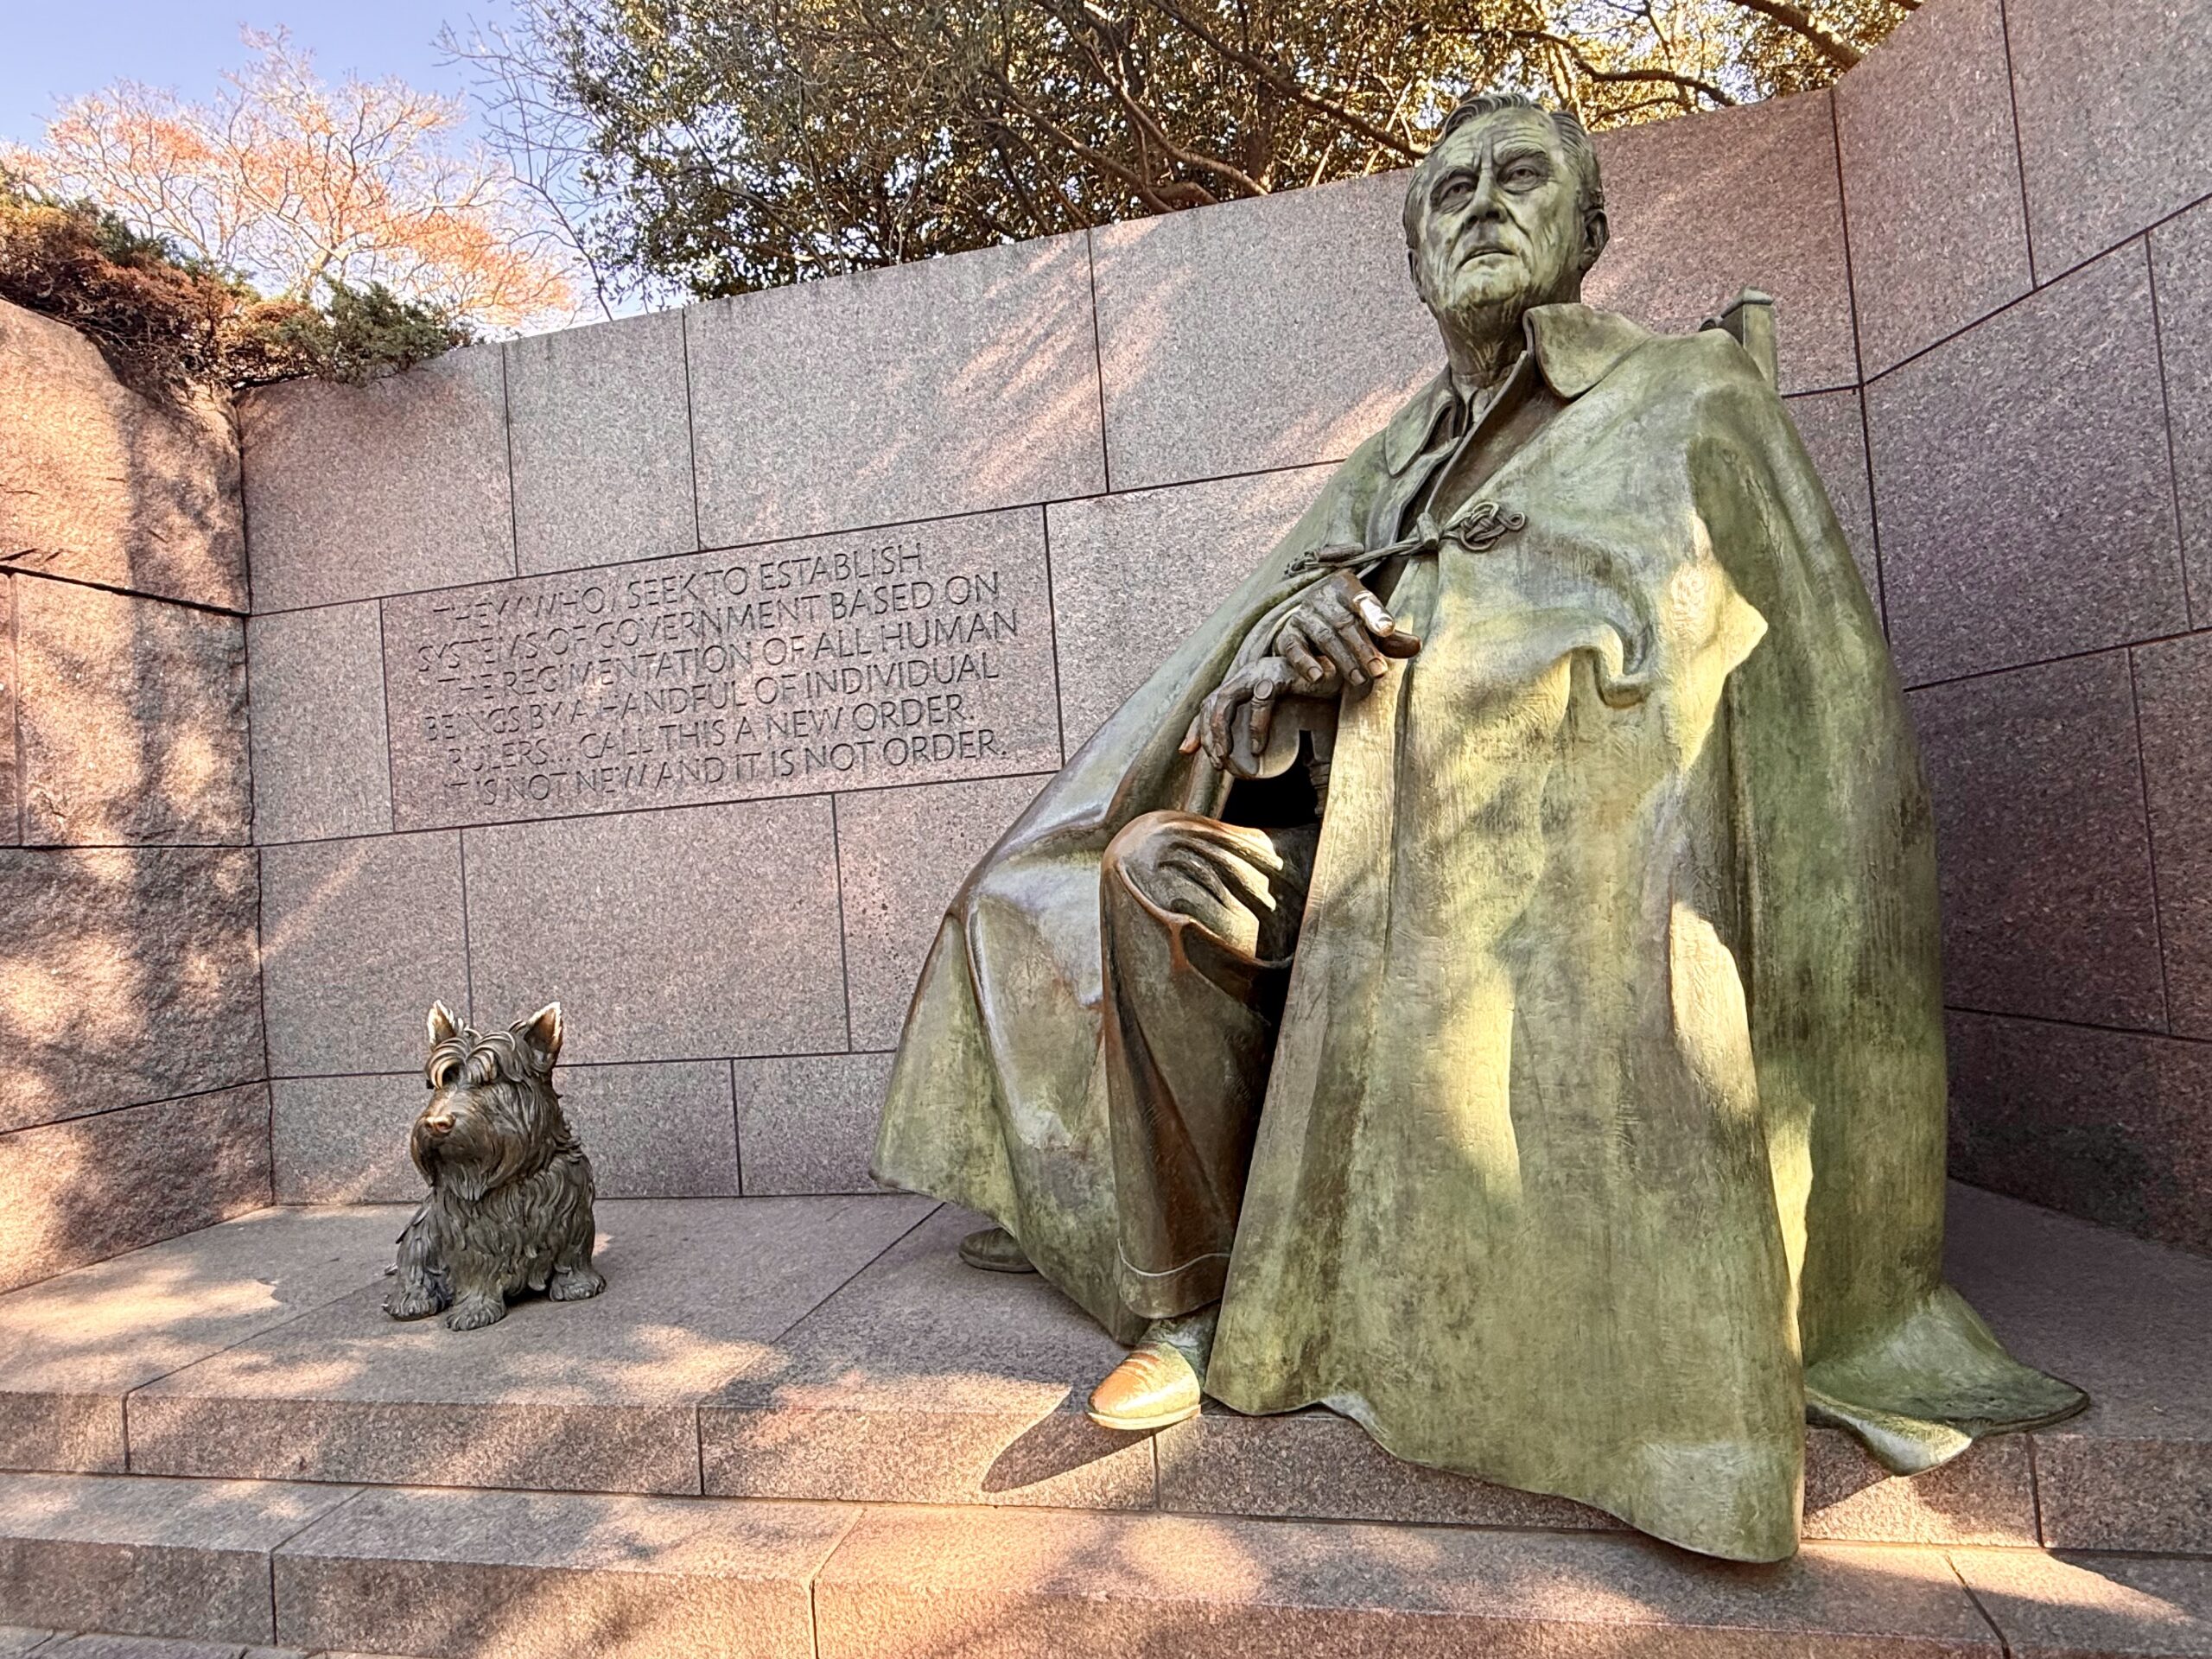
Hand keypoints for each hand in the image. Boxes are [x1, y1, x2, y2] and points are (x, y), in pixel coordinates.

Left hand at [1180, 657, 1305, 777]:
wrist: (1340, 680)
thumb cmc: (1312, 700)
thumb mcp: (1283, 718)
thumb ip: (1268, 734)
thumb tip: (1262, 764)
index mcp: (1242, 682)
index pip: (1209, 703)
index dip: (1195, 727)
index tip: (1187, 751)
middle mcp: (1246, 674)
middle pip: (1211, 703)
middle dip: (1207, 736)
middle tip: (1216, 762)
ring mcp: (1260, 672)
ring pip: (1225, 701)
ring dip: (1221, 732)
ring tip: (1226, 757)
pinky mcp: (1279, 674)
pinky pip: (1260, 701)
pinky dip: (1256, 727)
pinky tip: (1257, 748)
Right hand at [1274, 571, 1419, 691]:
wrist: (1310, 619)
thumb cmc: (1348, 622)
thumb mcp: (1371, 627)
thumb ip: (1392, 638)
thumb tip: (1416, 646)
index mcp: (1346, 587)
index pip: (1362, 599)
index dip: (1375, 614)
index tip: (1388, 630)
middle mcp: (1321, 597)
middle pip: (1344, 623)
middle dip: (1363, 649)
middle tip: (1379, 672)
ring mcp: (1302, 615)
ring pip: (1323, 636)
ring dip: (1342, 660)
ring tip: (1359, 680)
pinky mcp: (1288, 635)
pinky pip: (1294, 647)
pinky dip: (1305, 662)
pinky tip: (1319, 677)